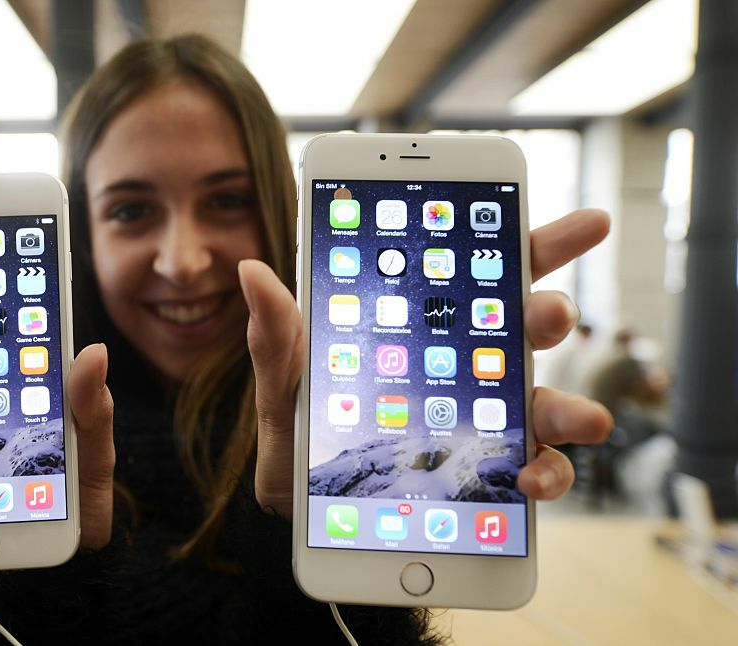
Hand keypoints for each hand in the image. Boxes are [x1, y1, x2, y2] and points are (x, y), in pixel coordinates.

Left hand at [238, 208, 614, 517]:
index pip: (484, 274)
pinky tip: (531, 478)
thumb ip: (278, 331)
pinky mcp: (486, 474)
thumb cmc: (300, 430)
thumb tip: (252, 269)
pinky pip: (532, 471)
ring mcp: (482, 421)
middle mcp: (465, 368)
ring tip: (583, 417)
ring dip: (568, 407)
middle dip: (551, 312)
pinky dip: (545, 474)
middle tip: (552, 311)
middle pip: (527, 328)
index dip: (532, 243)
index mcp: (424, 328)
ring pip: (542, 403)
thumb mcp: (284, 380)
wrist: (301, 507)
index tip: (585, 222)